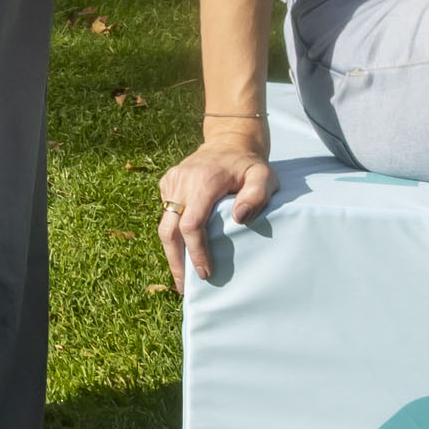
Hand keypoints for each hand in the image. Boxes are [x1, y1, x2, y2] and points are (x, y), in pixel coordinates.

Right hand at [156, 139, 279, 293]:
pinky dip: (173, 234)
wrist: (228, 142)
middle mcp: (181, 181)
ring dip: (172, 252)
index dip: (196, 252)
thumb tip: (240, 219)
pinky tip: (183, 250)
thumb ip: (256, 195)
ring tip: (181, 276)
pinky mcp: (167, 184)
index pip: (191, 225)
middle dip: (176, 261)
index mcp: (203, 181)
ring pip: (164, 224)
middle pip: (169, 230)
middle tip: (185, 287)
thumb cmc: (249, 165)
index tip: (205, 272)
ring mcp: (171, 182)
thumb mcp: (264, 176)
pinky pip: (166, 214)